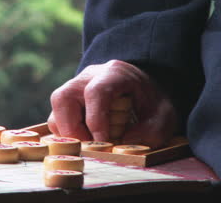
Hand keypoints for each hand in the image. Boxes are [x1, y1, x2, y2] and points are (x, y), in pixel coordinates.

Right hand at [47, 60, 176, 148]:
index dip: (96, 119)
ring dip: (67, 132)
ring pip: (57, 107)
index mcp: (114, 73)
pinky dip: (66, 132)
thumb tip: (121, 146)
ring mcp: (76, 87)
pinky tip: (85, 140)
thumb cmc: (151, 102)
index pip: (96, 92)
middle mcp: (89, 77)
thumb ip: (150, 131)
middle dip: (73, 128)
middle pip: (64, 97)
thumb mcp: (164, 116)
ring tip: (88, 145)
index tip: (103, 143)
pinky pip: (57, 116)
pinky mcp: (69, 100)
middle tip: (89, 147)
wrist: (142, 89)